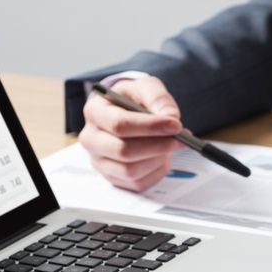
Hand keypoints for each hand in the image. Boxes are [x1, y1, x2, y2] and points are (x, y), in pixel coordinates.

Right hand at [80, 76, 182, 191]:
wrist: (126, 114)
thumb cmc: (133, 100)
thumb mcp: (145, 87)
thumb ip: (158, 98)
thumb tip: (171, 116)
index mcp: (95, 112)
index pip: (120, 124)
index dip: (150, 127)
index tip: (175, 125)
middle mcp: (91, 139)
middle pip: (123, 151)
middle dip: (157, 146)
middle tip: (180, 139)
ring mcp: (99, 162)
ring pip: (131, 171)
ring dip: (157, 159)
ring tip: (170, 146)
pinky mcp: (113, 178)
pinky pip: (138, 184)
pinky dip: (156, 172)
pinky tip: (161, 157)